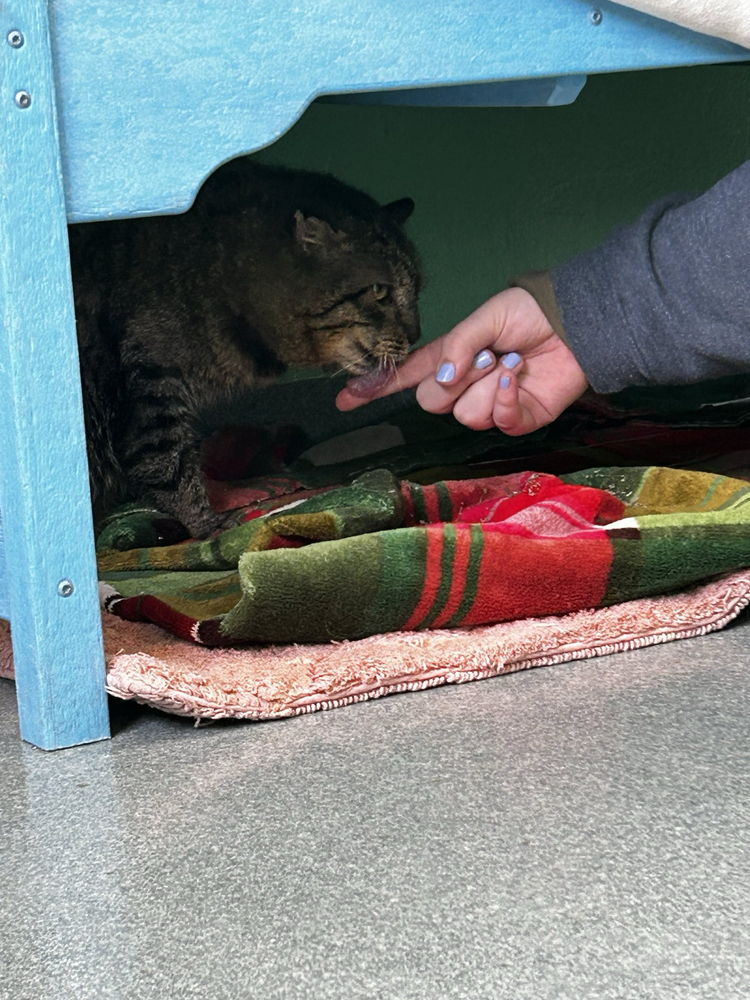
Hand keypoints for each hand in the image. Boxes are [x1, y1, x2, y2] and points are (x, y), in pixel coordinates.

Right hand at [335, 287, 588, 434]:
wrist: (573, 323)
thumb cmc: (529, 313)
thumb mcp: (485, 316)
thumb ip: (457, 346)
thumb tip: (441, 380)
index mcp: (449, 358)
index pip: (404, 376)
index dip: (375, 388)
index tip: (344, 400)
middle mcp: (464, 386)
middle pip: (432, 402)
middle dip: (457, 378)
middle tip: (487, 355)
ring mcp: (488, 405)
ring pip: (465, 414)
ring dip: (490, 382)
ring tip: (512, 359)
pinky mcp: (516, 419)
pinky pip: (497, 420)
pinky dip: (506, 395)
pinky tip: (518, 373)